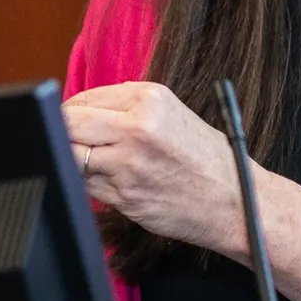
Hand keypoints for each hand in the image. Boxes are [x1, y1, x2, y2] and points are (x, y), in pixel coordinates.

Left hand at [61, 81, 243, 254]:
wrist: (236, 201)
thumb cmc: (205, 157)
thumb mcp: (171, 113)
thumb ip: (125, 107)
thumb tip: (76, 111)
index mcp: (149, 100)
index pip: (84, 100)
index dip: (71, 112)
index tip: (72, 120)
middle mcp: (138, 128)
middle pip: (69, 125)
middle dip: (64, 134)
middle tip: (70, 141)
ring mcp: (129, 165)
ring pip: (73, 157)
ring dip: (76, 161)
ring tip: (97, 161)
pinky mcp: (125, 196)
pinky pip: (87, 186)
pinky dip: (90, 184)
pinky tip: (111, 181)